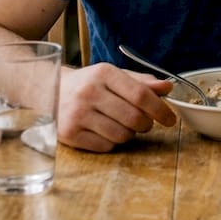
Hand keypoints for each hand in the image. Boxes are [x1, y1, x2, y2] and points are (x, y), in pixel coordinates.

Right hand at [56, 63, 177, 151]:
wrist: (50, 91)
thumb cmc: (90, 84)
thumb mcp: (114, 76)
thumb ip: (142, 82)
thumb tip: (168, 87)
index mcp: (104, 73)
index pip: (141, 95)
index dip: (160, 109)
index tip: (170, 119)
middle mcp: (89, 92)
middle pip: (134, 118)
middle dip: (146, 124)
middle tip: (143, 122)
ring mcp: (77, 114)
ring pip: (122, 135)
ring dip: (128, 134)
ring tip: (120, 124)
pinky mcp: (70, 133)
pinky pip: (106, 146)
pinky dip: (111, 142)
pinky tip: (103, 131)